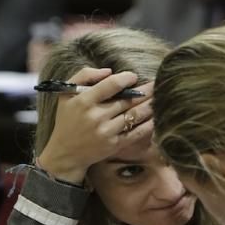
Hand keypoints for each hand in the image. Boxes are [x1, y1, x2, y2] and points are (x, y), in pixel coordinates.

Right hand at [37, 67, 154, 184]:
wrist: (66, 153)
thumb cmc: (67, 119)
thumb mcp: (66, 93)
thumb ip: (84, 75)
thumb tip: (109, 71)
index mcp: (84, 101)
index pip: (111, 85)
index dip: (126, 78)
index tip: (133, 77)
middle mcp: (96, 116)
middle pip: (127, 100)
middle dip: (144, 91)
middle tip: (155, 85)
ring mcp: (107, 132)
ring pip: (135, 115)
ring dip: (149, 106)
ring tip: (158, 98)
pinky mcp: (115, 145)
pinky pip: (137, 133)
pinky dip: (148, 124)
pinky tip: (156, 117)